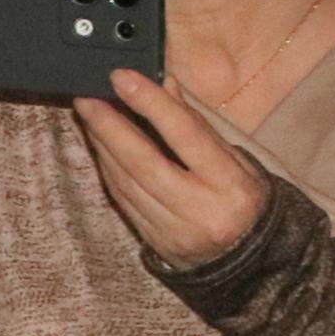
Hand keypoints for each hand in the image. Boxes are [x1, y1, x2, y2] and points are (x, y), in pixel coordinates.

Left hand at [73, 71, 268, 267]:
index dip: (151, 103)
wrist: (247, 259)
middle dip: (109, 126)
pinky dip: (108, 170)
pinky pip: (122, 200)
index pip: (186, 135)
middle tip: (87, 96)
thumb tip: (163, 82)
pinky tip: (100, 147)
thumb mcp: (235, 160)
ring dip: (102, 146)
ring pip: (126, 182)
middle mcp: (202, 211)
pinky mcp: (155, 242)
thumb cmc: (240, 197)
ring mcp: (175, 231)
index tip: (121, 77)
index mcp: (232, 186)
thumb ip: (196, 125)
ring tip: (89, 115)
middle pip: (144, 162)